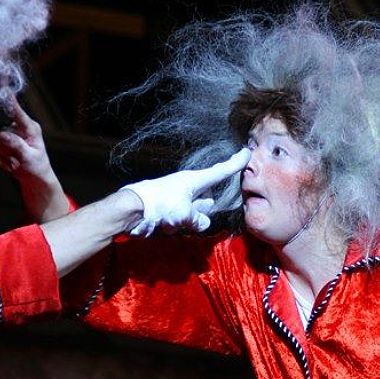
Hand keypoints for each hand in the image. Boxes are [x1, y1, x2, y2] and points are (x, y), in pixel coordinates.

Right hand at [0, 92, 68, 221]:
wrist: (34, 177)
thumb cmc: (37, 167)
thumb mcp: (29, 158)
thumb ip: (17, 146)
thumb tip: (3, 135)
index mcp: (31, 128)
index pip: (18, 113)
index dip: (10, 102)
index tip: (4, 90)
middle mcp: (20, 128)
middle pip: (3, 133)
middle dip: (8, 150)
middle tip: (18, 161)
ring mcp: (11, 134)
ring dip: (5, 157)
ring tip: (16, 164)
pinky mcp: (4, 142)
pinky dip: (1, 159)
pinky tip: (11, 164)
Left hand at [122, 148, 249, 236]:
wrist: (132, 210)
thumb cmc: (160, 204)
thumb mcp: (185, 213)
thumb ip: (199, 219)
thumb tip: (202, 223)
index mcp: (195, 180)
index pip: (221, 171)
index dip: (235, 164)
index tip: (247, 152)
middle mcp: (189, 188)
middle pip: (209, 200)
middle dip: (203, 210)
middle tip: (187, 214)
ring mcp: (180, 199)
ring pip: (196, 213)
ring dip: (187, 221)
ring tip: (171, 220)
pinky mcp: (170, 210)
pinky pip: (182, 221)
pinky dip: (175, 225)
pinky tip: (164, 225)